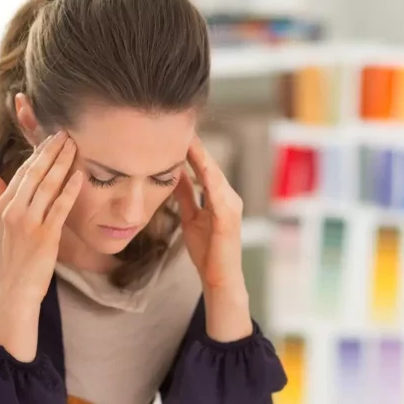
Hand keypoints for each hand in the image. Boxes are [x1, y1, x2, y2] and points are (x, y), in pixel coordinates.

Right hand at [0, 131, 82, 360]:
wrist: (14, 290)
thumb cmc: (9, 259)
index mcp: (2, 207)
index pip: (22, 173)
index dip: (37, 153)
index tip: (50, 138)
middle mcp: (13, 212)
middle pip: (35, 174)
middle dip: (51, 151)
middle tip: (66, 133)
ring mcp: (29, 223)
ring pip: (47, 186)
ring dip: (62, 163)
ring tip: (75, 146)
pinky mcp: (45, 236)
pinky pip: (59, 207)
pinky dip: (70, 190)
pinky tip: (80, 175)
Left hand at [175, 135, 252, 341]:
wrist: (218, 278)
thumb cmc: (206, 251)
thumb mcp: (190, 217)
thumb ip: (185, 196)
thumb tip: (173, 175)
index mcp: (218, 197)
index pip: (203, 168)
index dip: (191, 151)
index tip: (175, 132)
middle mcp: (228, 197)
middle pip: (210, 166)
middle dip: (197, 147)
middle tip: (182, 126)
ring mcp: (231, 206)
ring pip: (215, 175)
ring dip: (202, 157)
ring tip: (189, 139)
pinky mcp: (228, 218)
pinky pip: (218, 194)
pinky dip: (210, 179)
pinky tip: (201, 166)